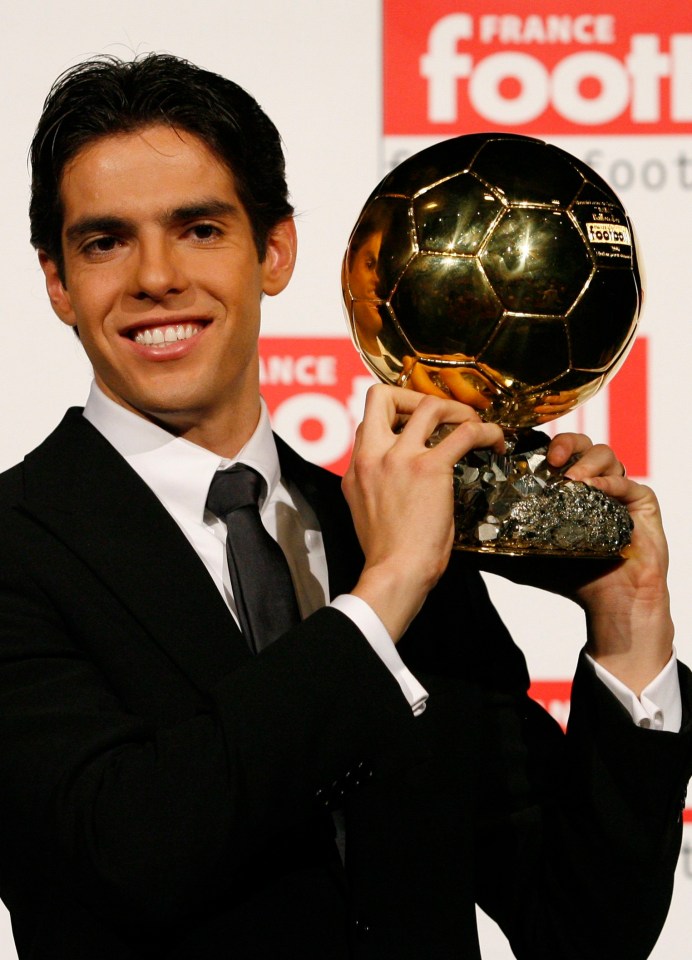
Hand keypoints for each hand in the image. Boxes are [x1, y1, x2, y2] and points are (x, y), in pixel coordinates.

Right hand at [343, 384, 503, 640]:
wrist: (396, 573)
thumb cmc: (388, 554)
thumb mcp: (366, 512)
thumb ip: (376, 487)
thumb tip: (397, 481)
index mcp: (356, 468)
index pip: (368, 422)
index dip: (395, 418)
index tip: (415, 427)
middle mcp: (372, 456)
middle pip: (382, 395)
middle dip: (413, 396)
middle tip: (438, 415)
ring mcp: (399, 458)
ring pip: (428, 404)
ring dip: (455, 409)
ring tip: (472, 423)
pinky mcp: (429, 468)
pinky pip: (464, 433)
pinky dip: (485, 430)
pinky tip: (494, 441)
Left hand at [480, 432, 673, 693]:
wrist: (608, 603)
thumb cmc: (567, 576)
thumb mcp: (521, 557)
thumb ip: (492, 545)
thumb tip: (452, 543)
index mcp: (565, 486)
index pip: (554, 451)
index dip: (540, 444)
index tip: (520, 447)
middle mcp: (592, 481)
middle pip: (581, 443)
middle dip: (565, 444)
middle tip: (551, 458)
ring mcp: (618, 490)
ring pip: (607, 454)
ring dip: (587, 461)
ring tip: (570, 477)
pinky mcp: (641, 504)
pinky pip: (629, 483)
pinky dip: (610, 483)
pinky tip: (593, 489)